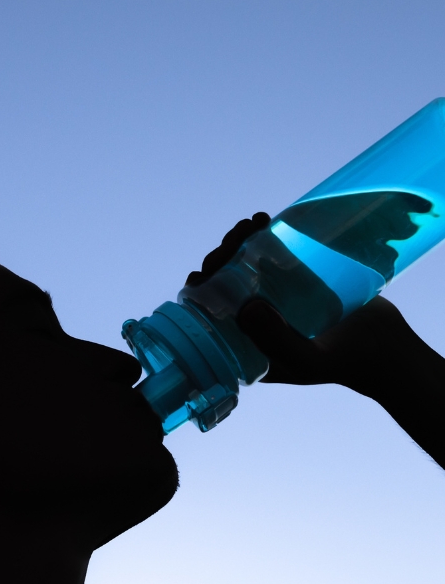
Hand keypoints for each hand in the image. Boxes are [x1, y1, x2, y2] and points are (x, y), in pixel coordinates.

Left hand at [187, 214, 421, 400]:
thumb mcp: (307, 361)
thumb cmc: (344, 363)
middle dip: (221, 260)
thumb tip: (245, 306)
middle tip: (233, 240)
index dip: (198, 297)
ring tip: (250, 224)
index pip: (210, 320)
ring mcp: (276, 300)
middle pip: (224, 287)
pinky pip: (271, 255)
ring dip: (238, 243)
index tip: (200, 276)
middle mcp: (256, 323)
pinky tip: (263, 221)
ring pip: (244, 266)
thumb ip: (276, 340)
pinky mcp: (297, 281)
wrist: (385, 348)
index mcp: (247, 348)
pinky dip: (262, 236)